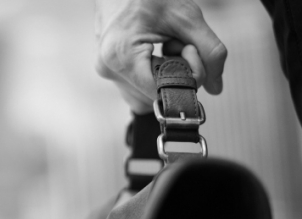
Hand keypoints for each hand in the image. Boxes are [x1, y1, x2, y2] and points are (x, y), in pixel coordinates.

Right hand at [95, 0, 226, 113]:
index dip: (185, 77)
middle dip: (176, 72)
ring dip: (164, 74)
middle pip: (156, 95)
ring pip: (148, 94)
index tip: (188, 48)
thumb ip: (209, 52)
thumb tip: (216, 89)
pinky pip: (138, 87)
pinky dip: (153, 73)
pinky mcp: (110, 70)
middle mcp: (110, 70)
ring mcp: (107, 71)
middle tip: (174, 40)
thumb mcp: (186, 17)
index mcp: (123, 57)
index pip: (163, 91)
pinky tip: (151, 49)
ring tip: (161, 41)